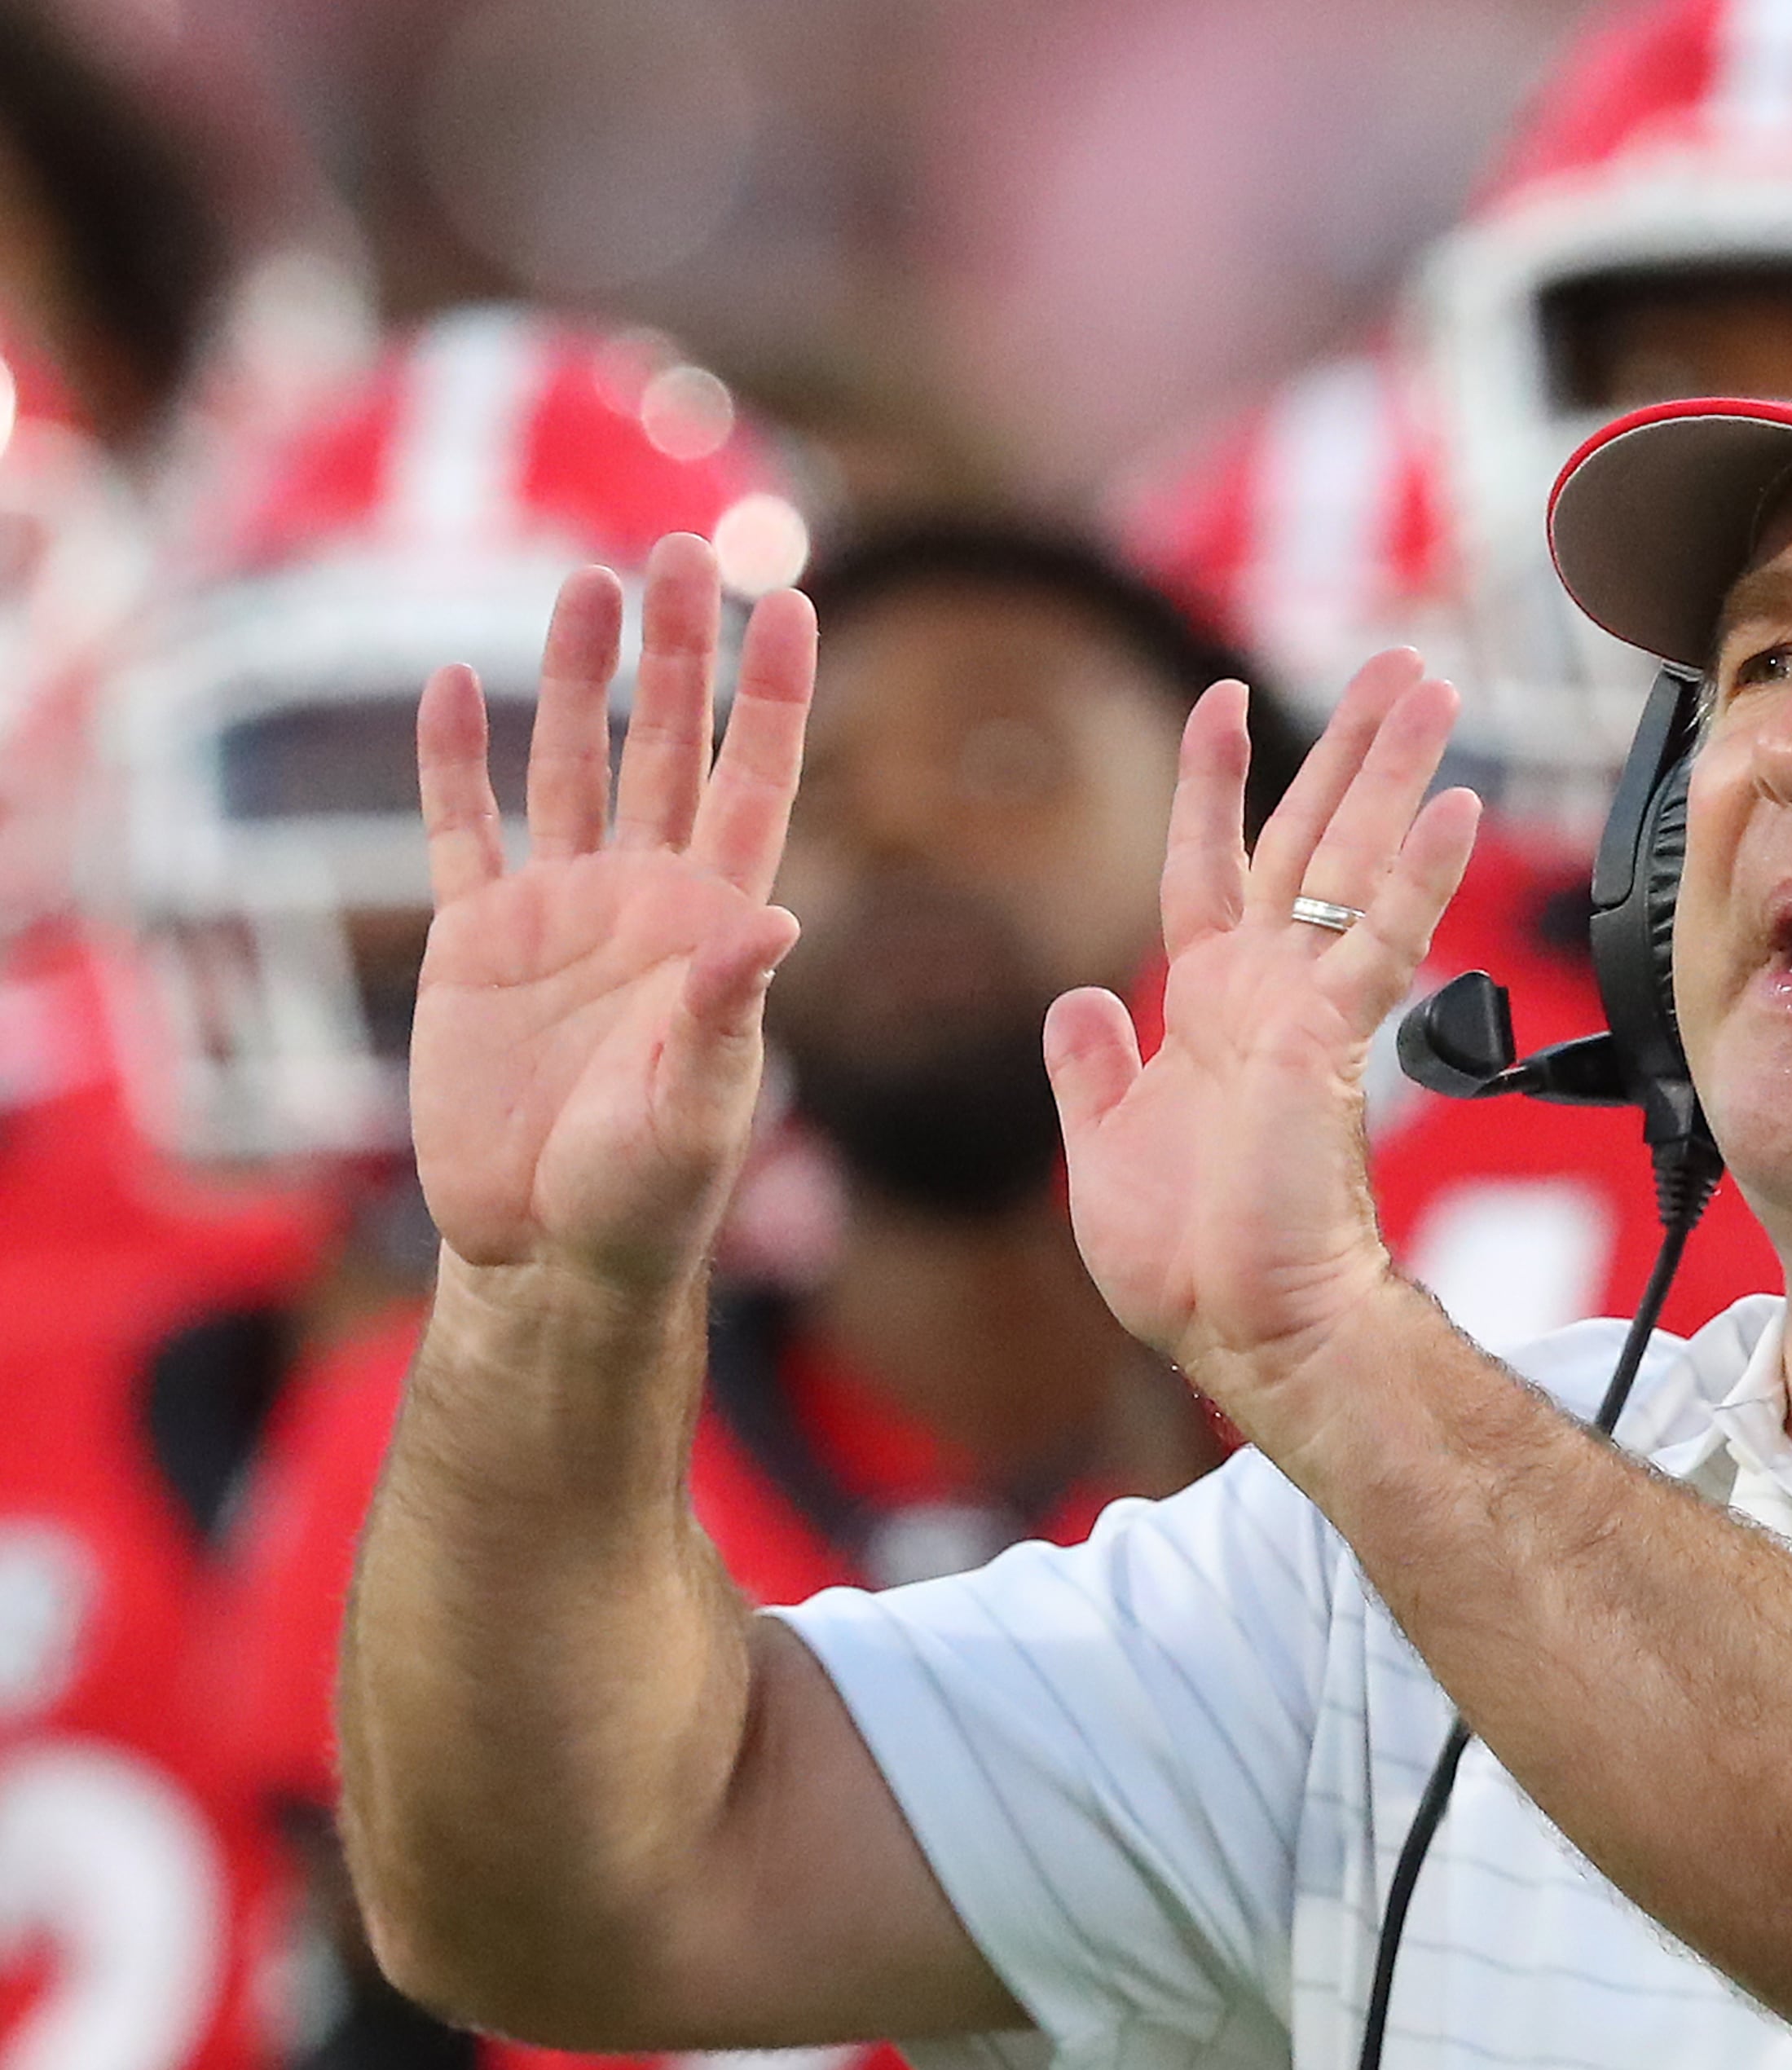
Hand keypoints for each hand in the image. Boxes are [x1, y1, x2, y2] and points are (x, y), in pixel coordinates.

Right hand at [411, 535, 815, 1295]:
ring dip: (578, 675)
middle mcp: (642, 900)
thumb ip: (727, 1010)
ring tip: (589, 578)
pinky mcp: (474, 943)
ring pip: (571, 763)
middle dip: (676, 650)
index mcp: (713, 929)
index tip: (791, 602)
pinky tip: (451, 683)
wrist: (549, 1253)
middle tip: (684, 545)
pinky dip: (454, 760)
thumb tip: (776, 921)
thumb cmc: (648, 1196)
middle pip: (666, 746)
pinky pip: (463, 830)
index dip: (772, 697)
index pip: (755, 783)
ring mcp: (557, 913)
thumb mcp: (701, 1105)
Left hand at [1046, 648, 1482, 1418]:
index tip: (1221, 698)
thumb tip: (1075, 999)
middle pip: (1308, 839)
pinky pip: (1382, 942)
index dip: (1213, 782)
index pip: (1209, 864)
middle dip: (1347, 748)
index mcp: (1206, 1010)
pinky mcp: (1333, 1045)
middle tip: (1396, 668)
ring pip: (1353, 865)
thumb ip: (1090, 1066)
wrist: (1244, 1333)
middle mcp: (1263, 996)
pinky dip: (1419, 875)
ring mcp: (1304, 1014)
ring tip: (1430, 692)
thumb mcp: (1098, 1146)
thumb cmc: (1185, 1266)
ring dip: (1392, 775)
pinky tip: (1457, 808)